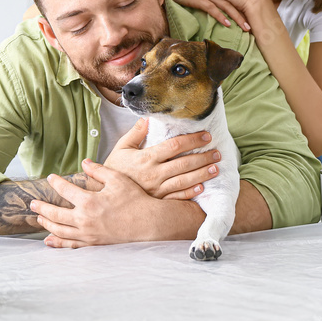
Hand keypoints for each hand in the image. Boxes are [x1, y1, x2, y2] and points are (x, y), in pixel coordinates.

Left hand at [33, 159, 160, 247]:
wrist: (148, 223)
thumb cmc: (135, 200)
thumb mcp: (117, 180)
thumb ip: (99, 170)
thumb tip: (84, 162)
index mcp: (89, 201)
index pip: (65, 190)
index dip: (56, 182)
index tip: (51, 178)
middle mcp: (84, 219)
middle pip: (55, 213)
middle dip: (42, 208)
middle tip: (33, 204)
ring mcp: (87, 234)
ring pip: (59, 230)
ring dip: (47, 224)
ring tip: (39, 218)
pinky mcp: (92, 243)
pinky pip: (70, 244)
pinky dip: (57, 243)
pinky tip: (48, 241)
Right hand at [103, 118, 221, 199]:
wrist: (103, 194)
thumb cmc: (114, 169)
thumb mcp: (121, 148)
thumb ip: (136, 133)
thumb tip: (148, 118)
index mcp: (146, 158)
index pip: (174, 146)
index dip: (192, 140)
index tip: (206, 136)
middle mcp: (153, 174)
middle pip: (184, 163)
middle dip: (203, 157)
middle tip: (217, 152)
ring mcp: (156, 190)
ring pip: (184, 181)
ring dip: (201, 174)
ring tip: (215, 168)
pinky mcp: (157, 202)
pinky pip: (177, 198)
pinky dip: (190, 193)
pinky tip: (202, 187)